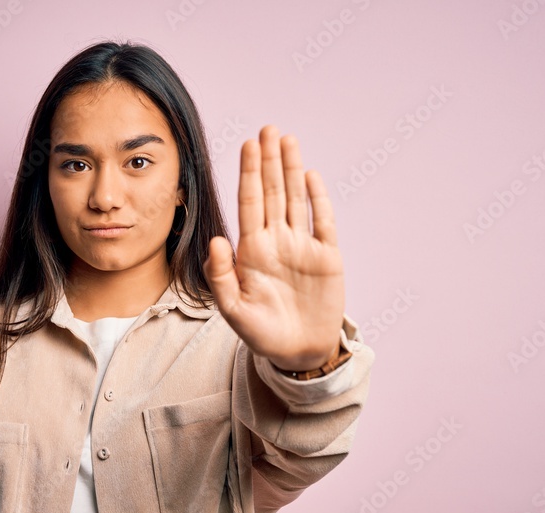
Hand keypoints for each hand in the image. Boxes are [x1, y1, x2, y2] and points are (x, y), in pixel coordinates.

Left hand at [203, 126, 345, 371]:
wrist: (297, 352)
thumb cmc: (261, 333)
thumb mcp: (233, 309)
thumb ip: (222, 276)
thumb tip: (217, 241)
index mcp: (252, 251)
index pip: (249, 204)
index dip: (248, 174)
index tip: (247, 145)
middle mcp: (276, 242)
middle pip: (272, 192)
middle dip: (268, 161)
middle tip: (267, 129)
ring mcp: (302, 247)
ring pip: (296, 199)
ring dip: (292, 169)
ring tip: (286, 140)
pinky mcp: (327, 257)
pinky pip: (322, 222)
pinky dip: (318, 199)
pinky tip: (311, 176)